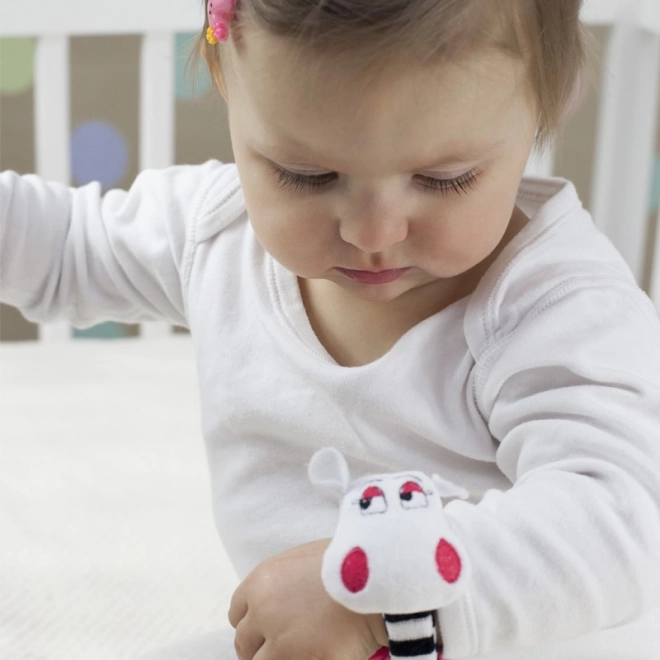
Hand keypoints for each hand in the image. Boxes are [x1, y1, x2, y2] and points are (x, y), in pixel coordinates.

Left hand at [228, 538, 388, 659]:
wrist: (377, 576)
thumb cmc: (350, 561)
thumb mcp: (308, 556)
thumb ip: (286, 578)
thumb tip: (284, 594)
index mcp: (261, 580)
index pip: (237, 613)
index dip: (253, 623)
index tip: (265, 631)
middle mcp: (262, 610)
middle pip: (244, 642)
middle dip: (259, 648)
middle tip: (280, 651)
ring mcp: (278, 639)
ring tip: (295, 655)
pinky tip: (311, 657)